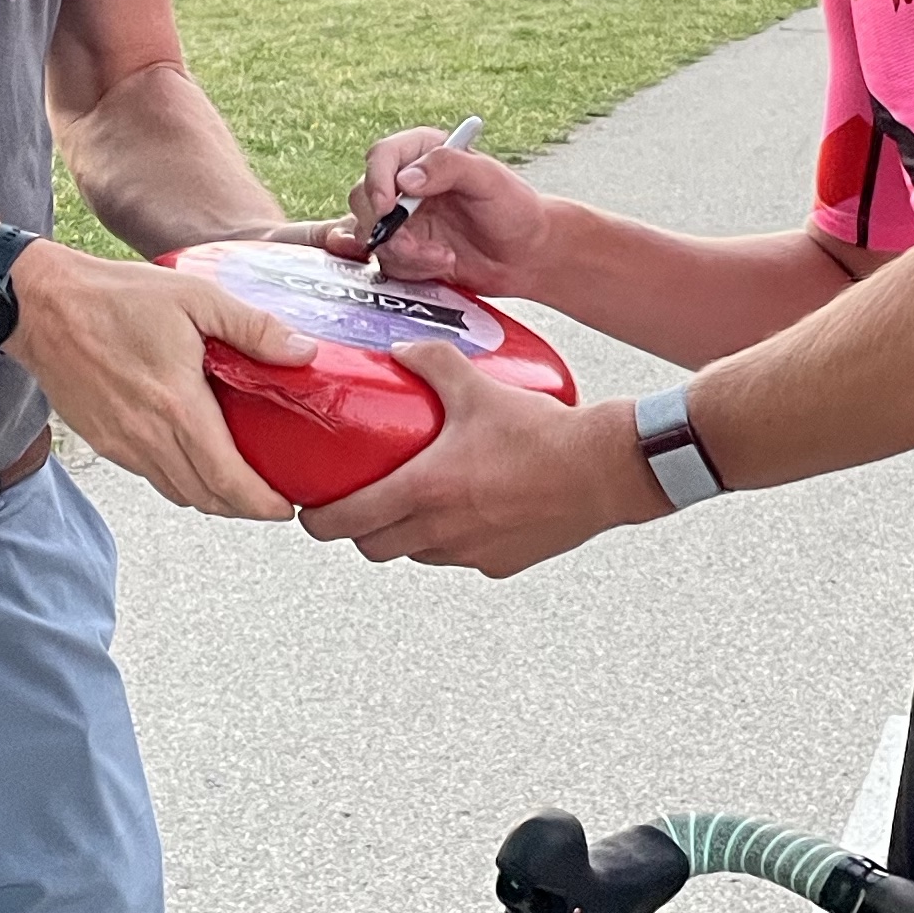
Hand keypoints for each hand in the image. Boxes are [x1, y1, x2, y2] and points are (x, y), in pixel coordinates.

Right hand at [11, 244, 309, 520]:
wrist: (40, 303)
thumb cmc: (113, 296)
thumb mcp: (197, 298)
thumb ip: (254, 328)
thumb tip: (303, 352)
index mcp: (178, 407)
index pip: (228, 480)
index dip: (262, 502)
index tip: (285, 506)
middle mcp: (148, 437)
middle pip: (206, 498)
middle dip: (243, 507)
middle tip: (271, 499)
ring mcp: (122, 444)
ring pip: (177, 493)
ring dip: (211, 497)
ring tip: (238, 483)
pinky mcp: (103, 442)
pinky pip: (150, 476)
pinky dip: (179, 480)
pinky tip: (192, 457)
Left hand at [302, 342, 657, 574]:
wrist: (604, 470)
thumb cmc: (544, 433)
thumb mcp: (480, 388)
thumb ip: (433, 364)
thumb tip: (401, 348)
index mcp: (425, 491)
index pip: (347, 522)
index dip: (318, 521)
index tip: (309, 512)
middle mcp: (441, 531)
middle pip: (373, 548)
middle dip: (358, 530)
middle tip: (356, 505)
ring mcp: (472, 553)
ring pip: (417, 555)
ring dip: (406, 536)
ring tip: (412, 504)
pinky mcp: (501, 564)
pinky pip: (461, 558)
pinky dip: (453, 541)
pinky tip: (468, 511)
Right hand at [330, 128, 553, 293]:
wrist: (526, 255)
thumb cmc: (515, 210)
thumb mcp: (489, 180)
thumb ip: (449, 167)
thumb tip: (406, 180)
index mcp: (423, 152)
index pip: (381, 157)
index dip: (376, 181)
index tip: (387, 207)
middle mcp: (405, 183)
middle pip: (362, 197)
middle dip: (387, 227)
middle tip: (415, 245)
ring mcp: (401, 218)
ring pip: (370, 235)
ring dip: (404, 253)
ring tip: (444, 257)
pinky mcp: (403, 249)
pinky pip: (384, 261)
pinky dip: (410, 268)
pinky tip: (443, 265)